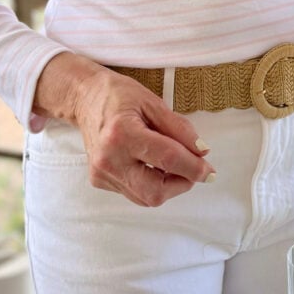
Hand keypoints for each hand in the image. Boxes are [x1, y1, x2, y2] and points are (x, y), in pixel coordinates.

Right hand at [33, 53, 215, 206]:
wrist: (84, 99)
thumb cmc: (119, 96)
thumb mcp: (154, 103)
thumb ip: (180, 129)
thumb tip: (202, 152)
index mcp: (122, 133)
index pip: (167, 159)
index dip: (194, 167)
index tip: (209, 171)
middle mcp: (109, 158)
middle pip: (155, 191)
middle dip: (181, 184)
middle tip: (194, 170)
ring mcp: (101, 173)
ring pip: (146, 197)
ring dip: (168, 186)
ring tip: (174, 164)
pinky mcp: (99, 181)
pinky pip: (134, 193)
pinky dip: (151, 184)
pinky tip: (152, 165)